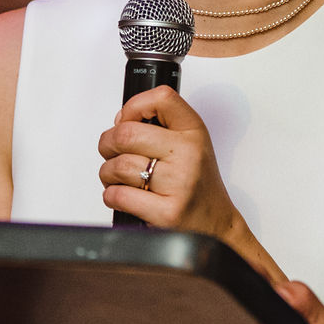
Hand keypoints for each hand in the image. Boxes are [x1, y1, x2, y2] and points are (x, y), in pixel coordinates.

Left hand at [98, 87, 243, 240]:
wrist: (215, 224)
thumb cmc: (197, 183)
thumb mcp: (190, 143)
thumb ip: (160, 125)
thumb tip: (121, 119)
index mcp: (193, 132)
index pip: (161, 99)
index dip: (133, 107)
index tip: (128, 120)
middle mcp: (189, 155)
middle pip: (126, 134)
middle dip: (107, 144)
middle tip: (111, 152)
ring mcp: (179, 184)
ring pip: (118, 166)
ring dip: (107, 173)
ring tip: (119, 178)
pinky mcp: (167, 212)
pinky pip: (119, 195)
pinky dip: (112, 196)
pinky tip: (124, 195)